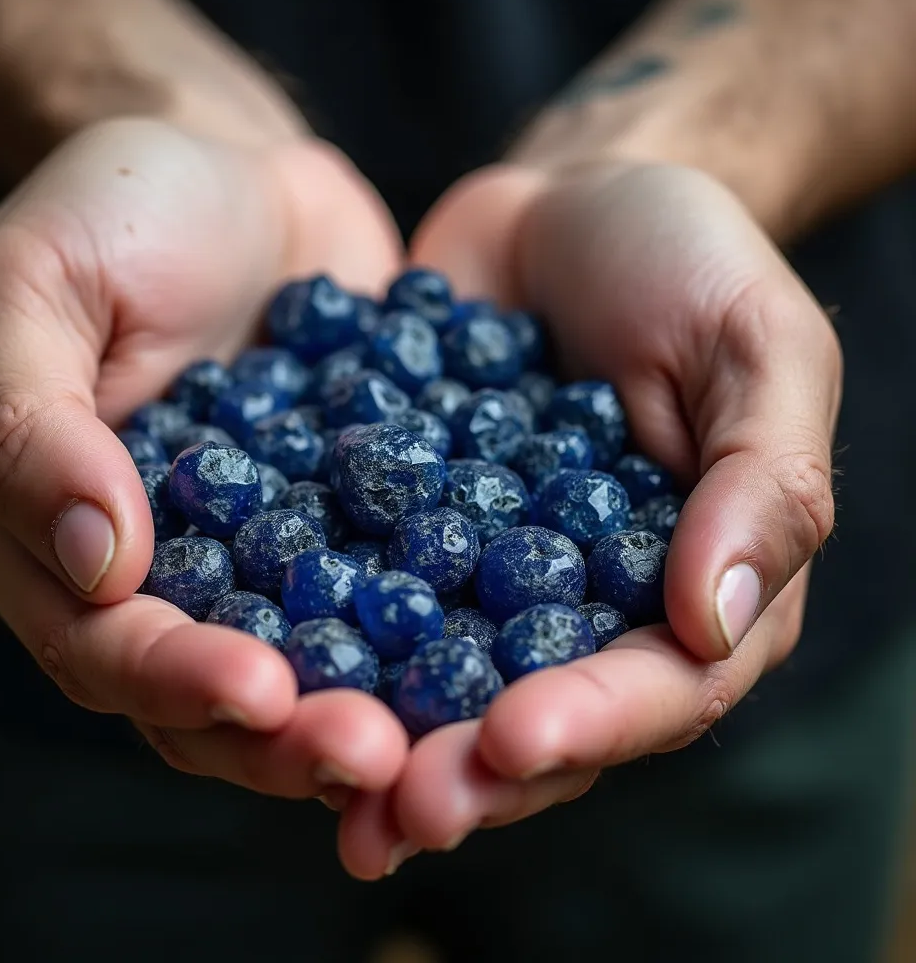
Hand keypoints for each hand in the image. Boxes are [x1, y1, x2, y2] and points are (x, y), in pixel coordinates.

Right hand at [0, 118, 409, 797]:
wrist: (238, 171)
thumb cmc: (115, 208)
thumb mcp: (30, 286)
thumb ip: (30, 425)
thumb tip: (97, 562)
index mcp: (47, 534)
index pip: (100, 642)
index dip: (176, 678)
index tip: (261, 691)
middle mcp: (153, 572)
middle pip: (207, 690)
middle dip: (287, 733)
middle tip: (375, 756)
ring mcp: (257, 557)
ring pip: (304, 668)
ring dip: (366, 710)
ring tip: (440, 738)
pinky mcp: (347, 526)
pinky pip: (386, 595)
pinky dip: (432, 637)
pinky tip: (498, 663)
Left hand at [337, 159, 841, 876]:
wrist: (568, 201)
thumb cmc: (688, 259)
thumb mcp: (757, 346)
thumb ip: (762, 481)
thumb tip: (717, 622)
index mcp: (694, 586)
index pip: (657, 688)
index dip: (590, 724)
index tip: (513, 739)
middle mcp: (588, 603)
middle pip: (536, 714)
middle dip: (468, 769)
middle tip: (391, 810)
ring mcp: (489, 572)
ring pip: (438, 678)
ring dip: (380, 732)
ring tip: (310, 767)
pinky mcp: (409, 526)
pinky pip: (363, 587)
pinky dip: (316, 630)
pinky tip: (251, 659)